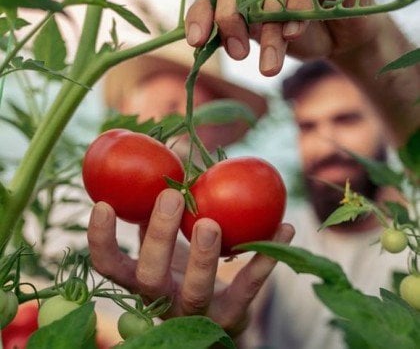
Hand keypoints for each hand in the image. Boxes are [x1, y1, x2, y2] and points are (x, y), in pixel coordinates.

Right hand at [87, 188, 294, 335]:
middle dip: (158, 236)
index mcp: (142, 278)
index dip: (102, 239)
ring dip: (203, 256)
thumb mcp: (168, 236)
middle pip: (149, 276)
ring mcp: (196, 312)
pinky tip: (285, 227)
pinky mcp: (229, 317)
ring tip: (211, 222)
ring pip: (195, 290)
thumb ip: (161, 204)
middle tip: (170, 196)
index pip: (110, 265)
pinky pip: (247, 289)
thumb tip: (168, 153)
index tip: (103, 203)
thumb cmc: (184, 262)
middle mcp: (163, 299)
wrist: (216, 308)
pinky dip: (265, 260)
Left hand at [186, 0, 381, 75]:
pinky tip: (293, 31)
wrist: (339, 38)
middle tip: (237, 55)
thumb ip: (236, 32)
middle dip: (230, 17)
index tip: (196, 41)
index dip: (202, 13)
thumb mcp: (261, 37)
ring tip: (269, 67)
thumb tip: (202, 41)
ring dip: (269, 30)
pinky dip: (299, 6)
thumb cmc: (294, 34)